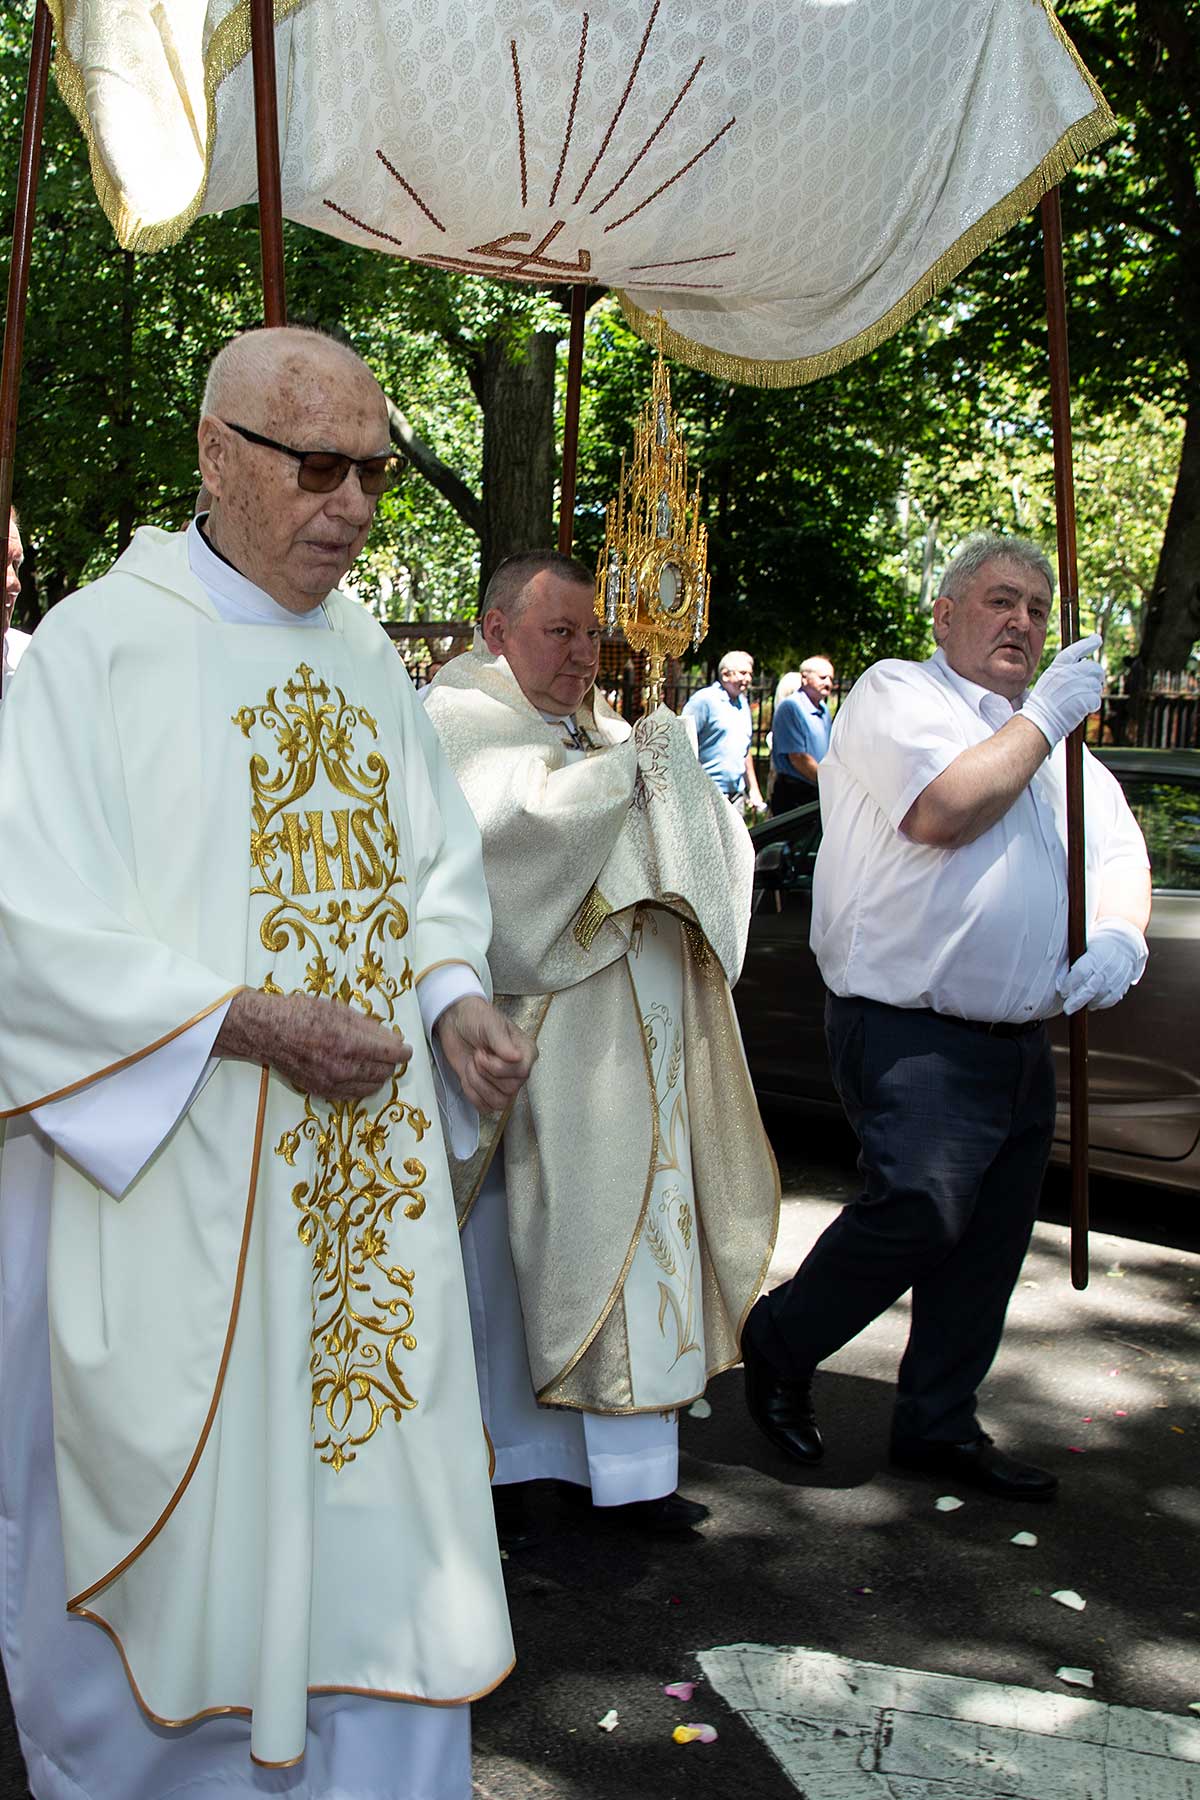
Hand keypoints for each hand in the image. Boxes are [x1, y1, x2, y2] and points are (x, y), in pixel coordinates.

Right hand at [215, 989, 410, 1099]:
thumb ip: (368, 1027)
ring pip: (372, 1087)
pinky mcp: (322, 1092)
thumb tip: (391, 1038)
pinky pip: (354, 1095)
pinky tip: (359, 1073)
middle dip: (391, 1062)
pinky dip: (363, 1085)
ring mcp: (331, 1083)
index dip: (403, 1051)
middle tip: (390, 1052)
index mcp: (348, 1043)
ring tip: (375, 1062)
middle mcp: (342, 1068)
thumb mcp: (338, 1010)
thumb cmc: (302, 1014)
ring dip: (379, 1075)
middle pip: (385, 1072)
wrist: (268, 1032)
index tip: (406, 1048)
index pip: (391, 1054)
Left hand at [435, 995, 537, 1112]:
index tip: (483, 1052)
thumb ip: (502, 1042)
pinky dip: (472, 1093)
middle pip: (510, 1090)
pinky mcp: (487, 1091)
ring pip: (499, 1102)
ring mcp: (503, 1082)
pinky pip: (484, 1107)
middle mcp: (517, 1070)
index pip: (521, 1073)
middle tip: (476, 1055)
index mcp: (525, 1052)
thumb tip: (517, 1058)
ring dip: (478, 1085)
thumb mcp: (490, 1024)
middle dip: (485, 1073)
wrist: (456, 1022)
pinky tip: (468, 1076)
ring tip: (472, 1066)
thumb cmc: (476, 1019)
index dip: (498, 1067)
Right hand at [1021, 634, 1103, 748]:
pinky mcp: (1085, 699)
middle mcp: (1068, 673)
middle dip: (1097, 676)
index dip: (1088, 643)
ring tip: (1080, 703)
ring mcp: (1077, 685)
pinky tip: (1082, 711)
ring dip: (1093, 694)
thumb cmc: (1041, 705)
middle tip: (1095, 685)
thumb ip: (1064, 673)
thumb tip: (1084, 665)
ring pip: (1097, 685)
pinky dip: (1092, 707)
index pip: (1076, 650)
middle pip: (1094, 667)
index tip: (1098, 639)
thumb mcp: (1048, 681)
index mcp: (1057, 667)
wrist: (1038, 721)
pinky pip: (1096, 700)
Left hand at [1058, 916, 1147, 1014]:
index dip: (1070, 983)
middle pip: (1089, 989)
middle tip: (1067, 1009)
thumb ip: (1070, 964)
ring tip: (1078, 1003)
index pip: (1081, 972)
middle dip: (1076, 1001)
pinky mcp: (1122, 986)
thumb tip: (1059, 984)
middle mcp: (1106, 969)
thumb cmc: (1098, 946)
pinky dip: (1100, 1003)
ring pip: (1100, 997)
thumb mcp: (1083, 948)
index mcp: (1095, 956)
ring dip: (1088, 1002)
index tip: (1063, 991)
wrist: (1125, 942)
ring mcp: (1116, 979)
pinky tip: (1092, 1002)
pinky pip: (1110, 1000)